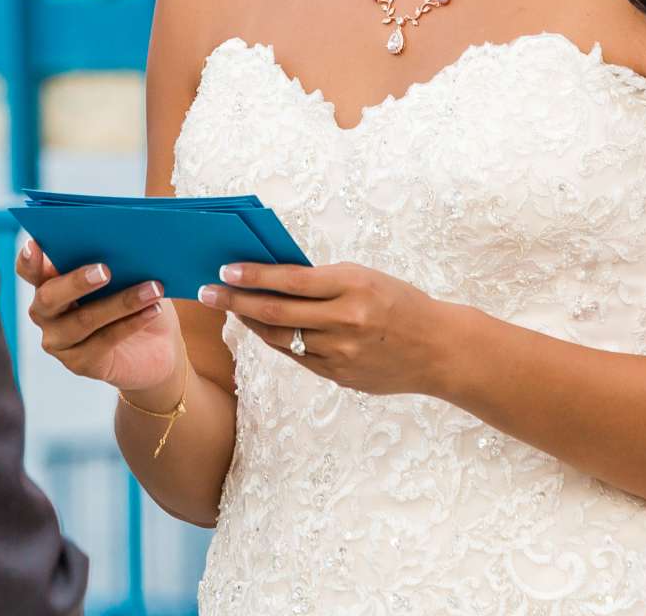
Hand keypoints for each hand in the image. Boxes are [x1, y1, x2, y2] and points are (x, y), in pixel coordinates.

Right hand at [16, 237, 187, 398]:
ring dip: (121, 302)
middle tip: (105, 270)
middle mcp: (45, 313)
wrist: (155, 347)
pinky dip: (131, 323)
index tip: (35, 245)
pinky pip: (105, 340)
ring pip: (84, 319)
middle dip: (76, 282)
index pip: (29, 270)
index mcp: (49, 283)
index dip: (28, 260)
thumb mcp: (125, 275)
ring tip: (152, 288)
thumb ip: (113, 261)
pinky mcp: (80, 363)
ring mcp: (59, 341)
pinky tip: (151, 310)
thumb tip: (126, 244)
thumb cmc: (134, 299)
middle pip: (49, 296)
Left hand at [198, 262, 463, 397]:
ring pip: (281, 338)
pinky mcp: (339, 376)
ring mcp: (341, 353)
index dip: (253, 276)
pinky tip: (260, 328)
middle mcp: (345, 321)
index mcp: (353, 286)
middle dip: (235, 302)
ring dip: (249, 323)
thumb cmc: (398, 302)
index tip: (225, 269)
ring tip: (229, 308)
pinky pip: (297, 356)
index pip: (291, 280)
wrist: (439, 350)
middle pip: (276, 313)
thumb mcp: (365, 278)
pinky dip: (276, 341)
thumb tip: (270, 276)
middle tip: (207, 292)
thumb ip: (322, 280)